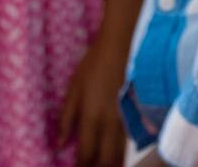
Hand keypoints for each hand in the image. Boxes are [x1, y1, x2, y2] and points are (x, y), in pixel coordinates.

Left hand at [59, 32, 130, 166]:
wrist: (123, 43)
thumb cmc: (94, 63)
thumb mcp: (73, 88)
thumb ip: (66, 118)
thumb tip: (59, 144)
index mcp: (91, 117)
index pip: (86, 155)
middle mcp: (110, 123)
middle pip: (106, 160)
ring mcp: (127, 118)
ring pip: (120, 152)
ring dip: (111, 162)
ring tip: (102, 163)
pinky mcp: (138, 111)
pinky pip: (130, 139)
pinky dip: (122, 149)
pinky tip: (116, 150)